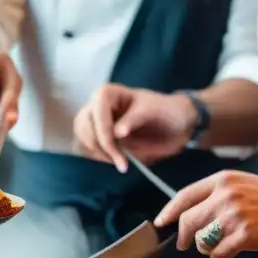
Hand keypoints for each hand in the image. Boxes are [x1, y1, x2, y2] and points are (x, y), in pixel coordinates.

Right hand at [73, 84, 196, 171]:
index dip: (104, 134)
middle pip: (84, 127)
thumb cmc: (166, 111)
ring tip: (121, 162)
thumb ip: (134, 119)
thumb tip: (117, 133)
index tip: (118, 152)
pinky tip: (115, 160)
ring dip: (98, 154)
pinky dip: (97, 157)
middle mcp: (96, 105)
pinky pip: (85, 149)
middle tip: (122, 163)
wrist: (174, 126)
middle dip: (101, 147)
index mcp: (108, 94)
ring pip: (82, 139)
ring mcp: (93, 122)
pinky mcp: (95, 137)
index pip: (96, 113)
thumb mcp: (154, 111)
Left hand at [153, 171, 257, 257]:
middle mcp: (224, 197)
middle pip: (188, 222)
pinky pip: (218, 254)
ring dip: (206, 247)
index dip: (169, 212)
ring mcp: (234, 216)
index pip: (184, 196)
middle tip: (185, 244)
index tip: (161, 223)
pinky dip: (220, 257)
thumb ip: (211, 195)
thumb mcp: (236, 183)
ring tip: (220, 243)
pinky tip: (230, 251)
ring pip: (201, 240)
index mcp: (220, 181)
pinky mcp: (244, 235)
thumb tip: (182, 215)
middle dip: (184, 236)